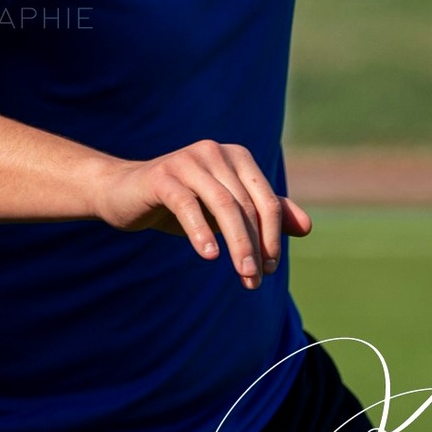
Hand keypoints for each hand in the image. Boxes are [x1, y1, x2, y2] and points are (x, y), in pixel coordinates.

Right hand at [92, 140, 311, 288]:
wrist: (123, 193)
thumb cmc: (180, 202)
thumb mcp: (224, 210)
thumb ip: (263, 213)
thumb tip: (307, 227)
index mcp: (236, 156)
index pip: (267, 201)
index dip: (273, 237)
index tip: (270, 269)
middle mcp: (215, 152)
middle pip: (247, 205)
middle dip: (255, 246)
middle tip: (254, 280)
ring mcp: (188, 161)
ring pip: (224, 205)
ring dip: (237, 244)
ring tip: (242, 275)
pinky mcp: (162, 175)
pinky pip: (188, 205)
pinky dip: (202, 232)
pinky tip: (209, 255)